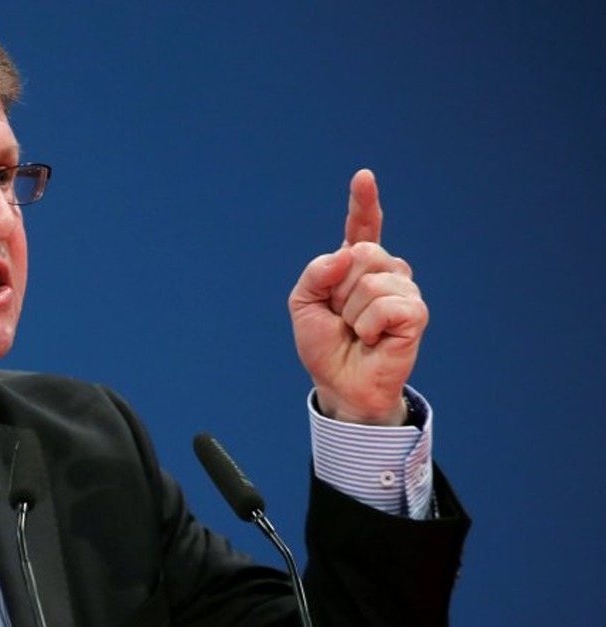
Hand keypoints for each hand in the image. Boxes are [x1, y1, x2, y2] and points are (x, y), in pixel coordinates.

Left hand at [288, 169, 426, 425]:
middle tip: (341, 317)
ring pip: (370, 280)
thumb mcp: (303, 303)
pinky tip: (373, 338)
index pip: (362, 227)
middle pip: (361, 252)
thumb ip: (315, 272)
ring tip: (358, 331)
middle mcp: (385, 271)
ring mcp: (403, 290)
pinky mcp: (416, 313)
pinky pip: (386, 304)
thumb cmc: (325, 344)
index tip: (364, 177)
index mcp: (355, 264)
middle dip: (338, 288)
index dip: (364, 202)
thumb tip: (345, 253)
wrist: (339, 383)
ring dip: (352, 312)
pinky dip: (369, 325)